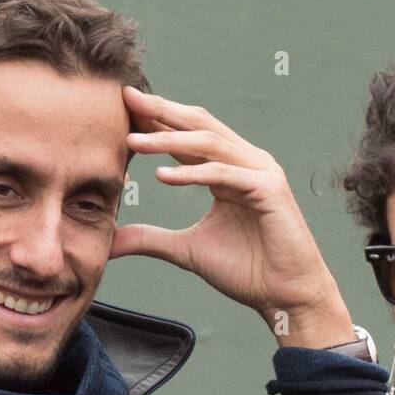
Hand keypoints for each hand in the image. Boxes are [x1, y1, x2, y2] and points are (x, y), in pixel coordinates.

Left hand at [110, 86, 355, 347]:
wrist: (284, 296)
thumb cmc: (246, 271)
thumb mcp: (185, 251)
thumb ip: (149, 239)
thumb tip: (110, 240)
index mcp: (228, 170)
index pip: (188, 136)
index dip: (158, 121)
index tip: (123, 109)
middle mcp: (246, 162)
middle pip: (199, 125)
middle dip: (162, 112)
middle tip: (127, 99)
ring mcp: (261, 172)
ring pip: (209, 144)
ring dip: (169, 140)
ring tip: (133, 141)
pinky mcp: (270, 190)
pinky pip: (224, 174)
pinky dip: (193, 173)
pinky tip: (162, 176)